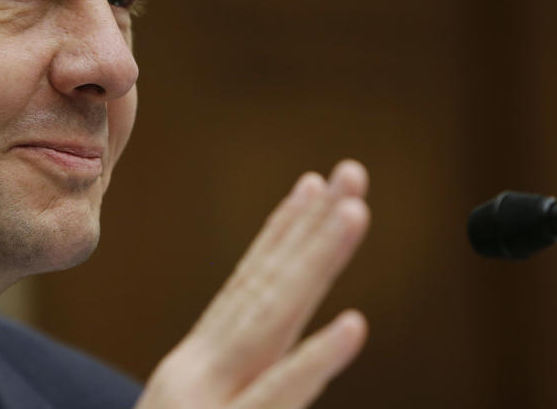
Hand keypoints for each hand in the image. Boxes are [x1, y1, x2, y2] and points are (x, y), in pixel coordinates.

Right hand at [136, 160, 369, 408]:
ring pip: (273, 320)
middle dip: (312, 225)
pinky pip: (277, 396)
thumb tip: (265, 371)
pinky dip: (314, 360)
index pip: (246, 288)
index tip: (311, 185)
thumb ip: (232, 392)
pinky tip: (354, 325)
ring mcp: (211, 401)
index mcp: (202, 366)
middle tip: (351, 172)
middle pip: (266, 288)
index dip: (280, 233)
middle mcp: (203, 369)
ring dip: (314, 261)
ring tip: (354, 212)